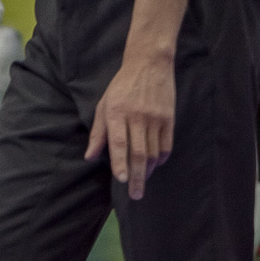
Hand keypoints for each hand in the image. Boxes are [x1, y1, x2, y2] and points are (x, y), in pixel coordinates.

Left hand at [88, 50, 175, 199]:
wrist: (149, 65)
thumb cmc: (120, 87)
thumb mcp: (103, 105)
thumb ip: (98, 132)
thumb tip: (90, 157)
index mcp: (116, 113)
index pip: (119, 143)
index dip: (119, 162)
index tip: (120, 180)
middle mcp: (137, 117)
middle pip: (138, 153)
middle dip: (136, 176)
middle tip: (135, 195)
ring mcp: (156, 118)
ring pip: (153, 152)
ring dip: (147, 170)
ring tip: (141, 181)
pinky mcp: (169, 119)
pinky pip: (166, 145)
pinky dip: (160, 158)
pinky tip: (154, 165)